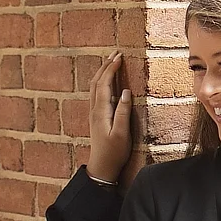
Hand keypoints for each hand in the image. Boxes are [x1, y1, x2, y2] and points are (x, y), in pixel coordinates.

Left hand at [86, 53, 132, 183]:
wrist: (102, 167)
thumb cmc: (114, 152)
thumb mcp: (122, 134)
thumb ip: (124, 112)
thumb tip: (127, 92)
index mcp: (101, 111)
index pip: (104, 84)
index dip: (111, 69)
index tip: (120, 56)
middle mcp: (94, 109)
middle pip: (97, 81)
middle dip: (105, 65)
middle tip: (116, 53)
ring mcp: (94, 113)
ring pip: (95, 86)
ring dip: (102, 72)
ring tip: (111, 61)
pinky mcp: (96, 116)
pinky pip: (97, 93)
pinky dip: (101, 81)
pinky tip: (107, 81)